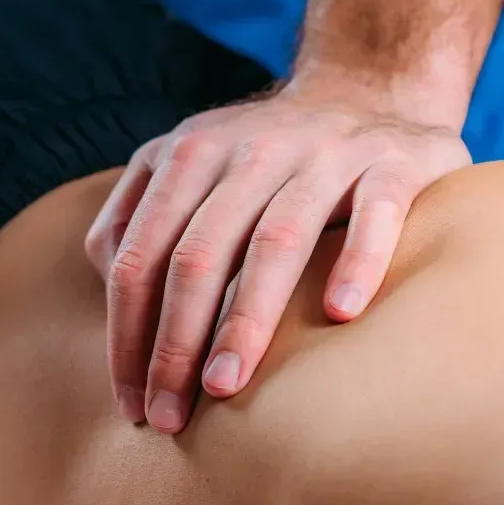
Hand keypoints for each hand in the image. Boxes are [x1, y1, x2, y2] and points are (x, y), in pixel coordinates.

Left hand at [85, 85, 470, 432]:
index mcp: (189, 155)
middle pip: (197, 254)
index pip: (142, 255)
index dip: (129, 333)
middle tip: (170, 416)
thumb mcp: (185, 166)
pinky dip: (355, 260)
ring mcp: (325, 153)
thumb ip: (134, 216)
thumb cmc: (260, 159)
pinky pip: (375, 213)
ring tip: (225, 385)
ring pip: (274, 240)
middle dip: (175, 343)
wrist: (369, 88)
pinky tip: (339, 314)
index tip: (132, 403)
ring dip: (245, 318)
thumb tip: (108, 281)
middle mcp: (251, 150)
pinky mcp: (395, 162)